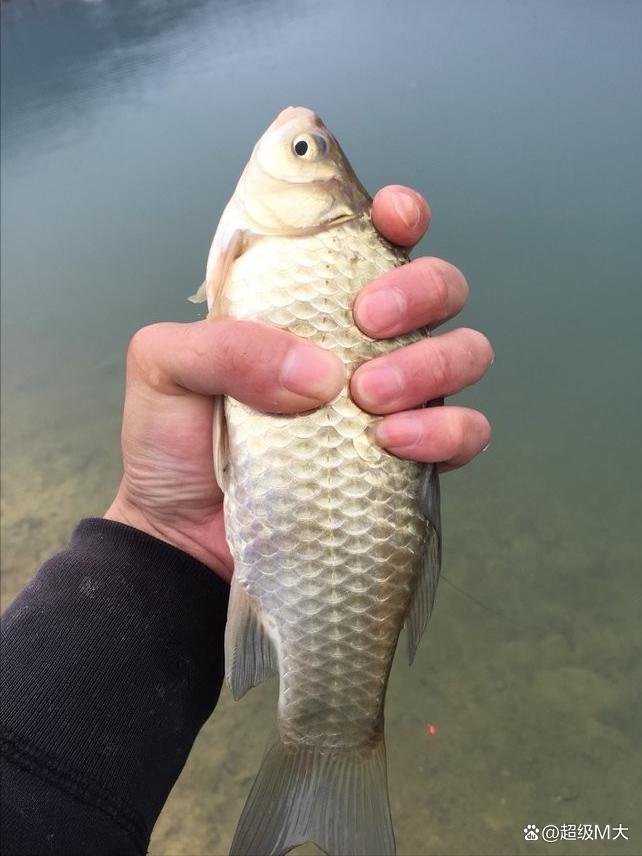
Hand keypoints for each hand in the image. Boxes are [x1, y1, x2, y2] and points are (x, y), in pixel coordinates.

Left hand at [105, 185, 492, 580]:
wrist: (182, 534)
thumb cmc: (171, 440)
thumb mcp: (166, 367)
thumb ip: (224, 344)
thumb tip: (320, 373)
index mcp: (308, 302)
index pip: (374, 238)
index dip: (400, 215)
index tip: (394, 219)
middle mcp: (361, 342)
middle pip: (441, 285)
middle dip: (420, 291)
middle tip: (367, 324)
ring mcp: (393, 398)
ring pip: (465, 351)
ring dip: (432, 363)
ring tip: (368, 397)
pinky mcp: (408, 458)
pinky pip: (466, 432)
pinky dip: (445, 432)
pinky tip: (392, 443)